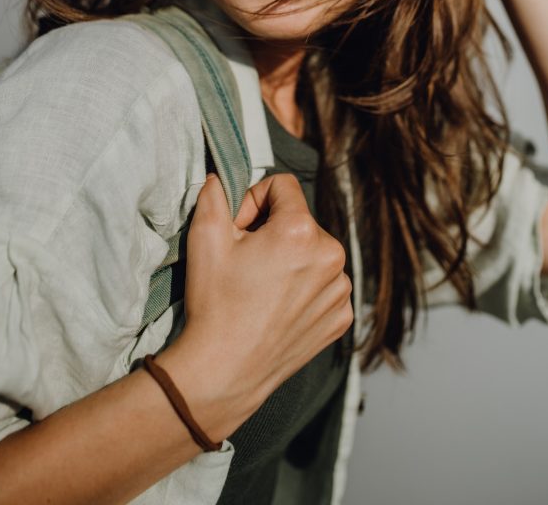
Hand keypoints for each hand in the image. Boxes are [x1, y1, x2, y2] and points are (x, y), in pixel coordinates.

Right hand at [158, 172, 352, 441]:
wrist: (225, 371)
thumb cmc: (215, 302)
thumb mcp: (205, 237)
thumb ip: (214, 194)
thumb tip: (219, 177)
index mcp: (301, 230)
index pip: (282, 186)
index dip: (254, 201)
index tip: (238, 230)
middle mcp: (332, 256)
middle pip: (300, 220)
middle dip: (274, 232)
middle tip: (248, 262)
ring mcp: (340, 290)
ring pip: (315, 252)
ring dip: (293, 260)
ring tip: (263, 288)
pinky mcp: (342, 318)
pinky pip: (325, 285)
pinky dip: (306, 289)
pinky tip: (279, 308)